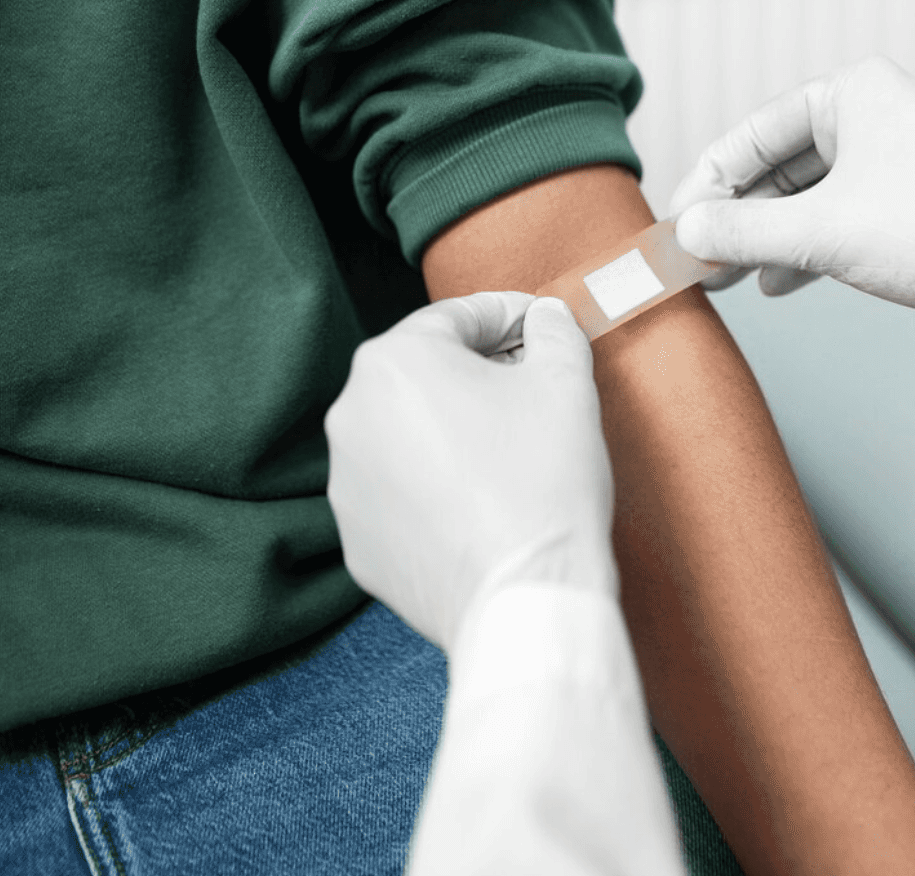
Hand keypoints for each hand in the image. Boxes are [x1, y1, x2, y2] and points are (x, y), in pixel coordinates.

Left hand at [325, 291, 614, 652]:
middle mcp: (351, 416)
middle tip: (533, 389)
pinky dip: (435, 488)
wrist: (524, 597)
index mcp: (393, 362)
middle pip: (425, 374)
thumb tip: (547, 319)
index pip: (458, 318)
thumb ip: (554, 333)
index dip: (510, 318)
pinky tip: (483, 502)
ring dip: (453, 432)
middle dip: (478, 375)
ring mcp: (347, 484)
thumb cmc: (543, 484)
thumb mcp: (566, 384)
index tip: (542, 330)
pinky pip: (400, 494)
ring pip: (407, 435)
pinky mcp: (359, 541)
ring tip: (509, 454)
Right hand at [670, 56, 914, 350]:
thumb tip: (684, 236)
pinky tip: (776, 283)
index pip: (752, 133)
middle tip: (693, 260)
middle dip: (735, 217)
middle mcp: (873, 114)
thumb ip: (744, 232)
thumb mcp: (822, 233)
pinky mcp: (908, 204)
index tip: (674, 228)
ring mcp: (893, 159)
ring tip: (726, 280)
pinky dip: (804, 249)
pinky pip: (837, 219)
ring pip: (806, 197)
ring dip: (766, 239)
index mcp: (853, 92)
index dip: (706, 183)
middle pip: (777, 165)